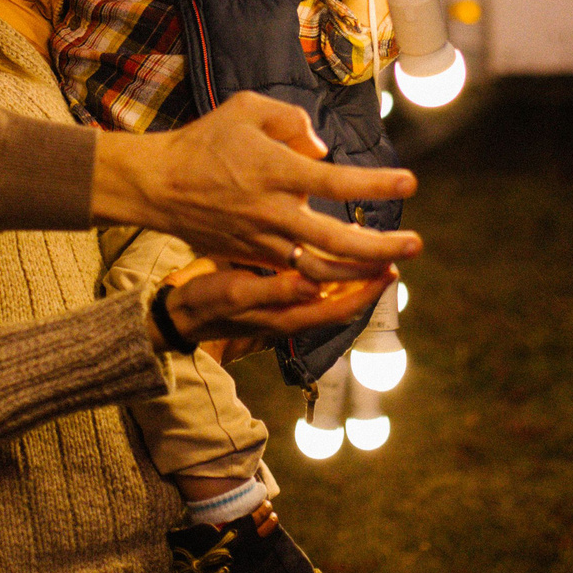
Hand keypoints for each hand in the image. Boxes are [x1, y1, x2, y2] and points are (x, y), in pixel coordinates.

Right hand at [90, 93, 418, 275]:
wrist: (160, 185)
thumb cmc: (206, 140)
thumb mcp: (247, 107)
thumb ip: (292, 120)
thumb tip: (322, 149)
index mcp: (276, 171)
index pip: (337, 182)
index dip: (376, 185)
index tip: (409, 183)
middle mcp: (274, 211)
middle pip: (337, 241)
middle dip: (382, 247)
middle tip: (416, 245)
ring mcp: (264, 240)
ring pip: (321, 268)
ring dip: (361, 271)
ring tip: (393, 267)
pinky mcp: (254, 257)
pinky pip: (300, 274)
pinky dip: (330, 278)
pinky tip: (355, 274)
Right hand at [162, 264, 393, 342]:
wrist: (181, 313)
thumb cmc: (206, 301)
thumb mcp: (237, 292)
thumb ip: (275, 290)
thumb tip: (314, 287)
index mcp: (287, 317)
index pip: (340, 308)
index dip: (368, 291)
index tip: (391, 269)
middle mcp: (292, 318)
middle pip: (342, 306)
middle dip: (368, 284)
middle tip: (392, 256)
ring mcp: (284, 311)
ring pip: (329, 299)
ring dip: (352, 279)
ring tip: (371, 254)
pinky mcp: (275, 301)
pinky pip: (313, 292)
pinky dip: (330, 276)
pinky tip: (332, 257)